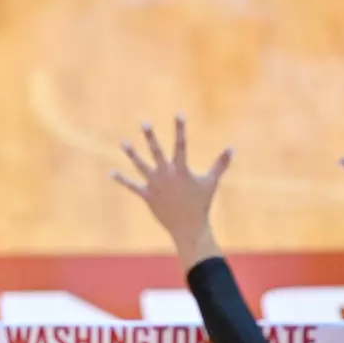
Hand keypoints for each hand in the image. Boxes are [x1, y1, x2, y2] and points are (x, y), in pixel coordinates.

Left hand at [112, 117, 232, 265]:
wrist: (189, 227)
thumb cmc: (201, 204)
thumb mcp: (211, 182)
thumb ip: (220, 164)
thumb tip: (232, 148)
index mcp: (181, 170)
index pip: (181, 145)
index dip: (180, 129)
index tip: (179, 115)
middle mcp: (166, 175)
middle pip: (157, 152)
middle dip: (150, 137)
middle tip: (144, 123)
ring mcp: (155, 186)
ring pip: (141, 166)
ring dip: (132, 154)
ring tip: (123, 143)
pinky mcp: (147, 196)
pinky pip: (132, 186)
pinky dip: (122, 180)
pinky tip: (112, 172)